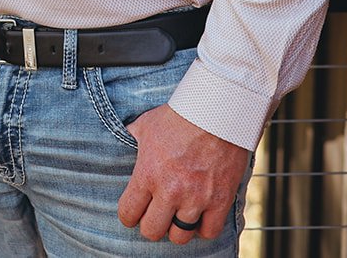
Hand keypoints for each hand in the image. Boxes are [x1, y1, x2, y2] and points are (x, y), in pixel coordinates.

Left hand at [118, 105, 249, 243]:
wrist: (217, 109)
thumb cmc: (179, 114)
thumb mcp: (147, 124)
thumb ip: (134, 137)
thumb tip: (125, 136)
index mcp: (147, 174)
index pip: (128, 214)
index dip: (129, 216)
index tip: (134, 212)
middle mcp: (170, 191)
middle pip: (152, 231)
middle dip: (151, 225)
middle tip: (156, 216)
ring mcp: (196, 197)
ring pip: (180, 236)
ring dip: (177, 228)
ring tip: (178, 217)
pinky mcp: (221, 199)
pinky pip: (210, 231)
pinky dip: (204, 228)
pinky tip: (200, 217)